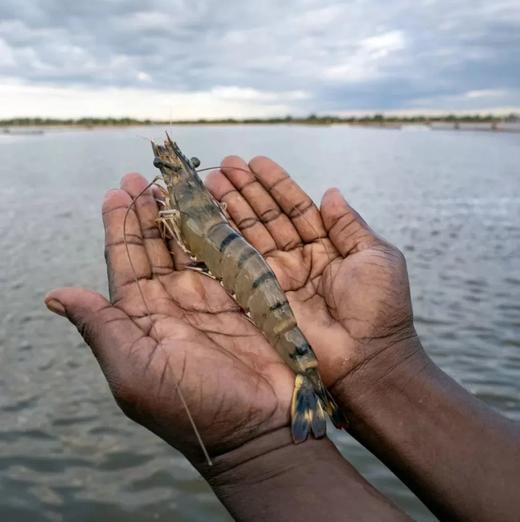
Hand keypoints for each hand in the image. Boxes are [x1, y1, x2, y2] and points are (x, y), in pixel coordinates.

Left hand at [45, 173, 294, 462]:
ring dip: (183, 213)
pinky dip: (221, 228)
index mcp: (143, 316)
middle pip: (157, 245)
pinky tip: (214, 206)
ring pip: (191, 244)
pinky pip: (229, 253)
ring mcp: (211, 296)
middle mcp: (174, 302)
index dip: (120, 225)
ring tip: (175, 182)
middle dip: (149, 211)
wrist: (255, 429)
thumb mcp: (135, 371)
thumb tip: (55, 295)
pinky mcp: (245, 295)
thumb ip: (101, 328)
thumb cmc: (192, 406)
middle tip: (144, 177)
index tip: (116, 191)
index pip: (125, 261)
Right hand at [205, 156, 418, 394]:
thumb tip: (332, 192)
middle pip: (267, 217)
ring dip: (231, 207)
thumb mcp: (375, 256)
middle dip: (246, 190)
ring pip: (251, 235)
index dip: (276, 184)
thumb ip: (349, 224)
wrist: (367, 358)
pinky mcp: (262, 297)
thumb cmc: (380, 307)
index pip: (296, 207)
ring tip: (212, 180)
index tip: (256, 162)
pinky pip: (241, 263)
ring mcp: (278, 277)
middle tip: (225, 165)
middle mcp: (298, 258)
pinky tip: (211, 216)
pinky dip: (226, 239)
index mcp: (327, 246)